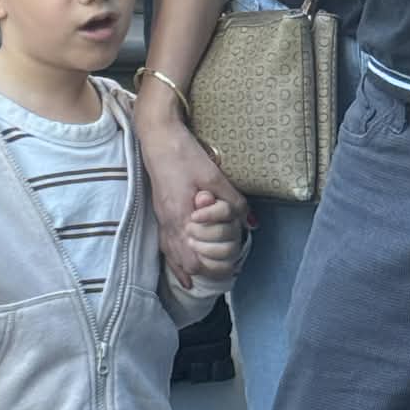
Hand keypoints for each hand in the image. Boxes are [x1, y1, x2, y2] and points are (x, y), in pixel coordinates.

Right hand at [136, 104, 246, 288]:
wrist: (159, 137)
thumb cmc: (185, 154)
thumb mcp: (214, 177)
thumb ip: (233, 202)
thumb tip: (250, 223)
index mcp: (181, 216)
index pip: (195, 260)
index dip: (213, 266)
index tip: (231, 262)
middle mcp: (168, 223)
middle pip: (186, 264)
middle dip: (207, 268)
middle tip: (226, 264)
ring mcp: (162, 219)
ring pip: (173, 257)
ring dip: (192, 266)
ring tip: (209, 271)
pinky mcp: (161, 213)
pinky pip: (165, 246)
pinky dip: (176, 261)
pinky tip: (184, 271)